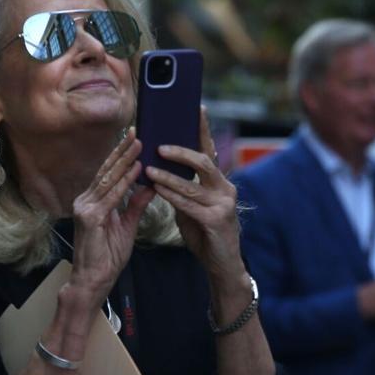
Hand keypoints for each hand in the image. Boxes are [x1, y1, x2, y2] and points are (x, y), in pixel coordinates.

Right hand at [65, 128, 155, 310]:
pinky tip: (136, 170)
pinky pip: (111, 196)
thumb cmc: (107, 256)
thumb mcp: (126, 226)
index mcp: (92, 201)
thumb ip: (135, 205)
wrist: (94, 280)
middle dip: (122, 150)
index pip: (108, 174)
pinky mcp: (90, 218)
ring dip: (125, 160)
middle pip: (106, 170)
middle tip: (137, 131)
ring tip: (139, 143)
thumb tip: (149, 186)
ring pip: (109, 179)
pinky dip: (125, 182)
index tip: (135, 139)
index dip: (121, 156)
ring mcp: (85, 208)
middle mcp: (85, 200)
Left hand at [145, 107, 244, 283]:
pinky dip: (171, 196)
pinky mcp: (217, 221)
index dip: (203, 129)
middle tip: (160, 146)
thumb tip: (160, 169)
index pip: (210, 151)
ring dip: (168, 176)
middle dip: (181, 152)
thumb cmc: (206, 235)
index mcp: (220, 183)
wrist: (222, 266)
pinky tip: (157, 190)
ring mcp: (223, 205)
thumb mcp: (194, 207)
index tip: (197, 107)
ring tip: (148, 169)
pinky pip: (189, 204)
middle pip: (204, 161)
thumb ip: (183, 189)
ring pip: (192, 184)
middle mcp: (226, 189)